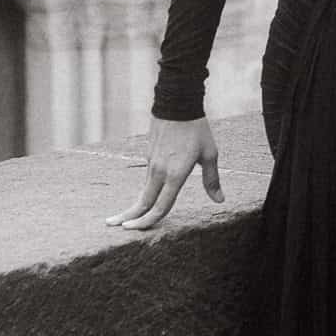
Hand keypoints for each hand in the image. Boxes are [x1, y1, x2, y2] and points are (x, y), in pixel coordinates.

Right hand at [105, 116, 223, 230]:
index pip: (161, 205)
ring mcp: (151, 163)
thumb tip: (220, 200)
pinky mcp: (148, 155)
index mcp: (175, 174)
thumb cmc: (197, 130)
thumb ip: (212, 180)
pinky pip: (147, 178)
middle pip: (143, 201)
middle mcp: (159, 171)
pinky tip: (143, 196)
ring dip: (134, 205)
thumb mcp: (210, 154)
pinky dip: (144, 190)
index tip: (134, 230)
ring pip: (144, 190)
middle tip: (116, 228)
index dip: (148, 221)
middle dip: (129, 217)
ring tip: (122, 218)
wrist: (177, 104)